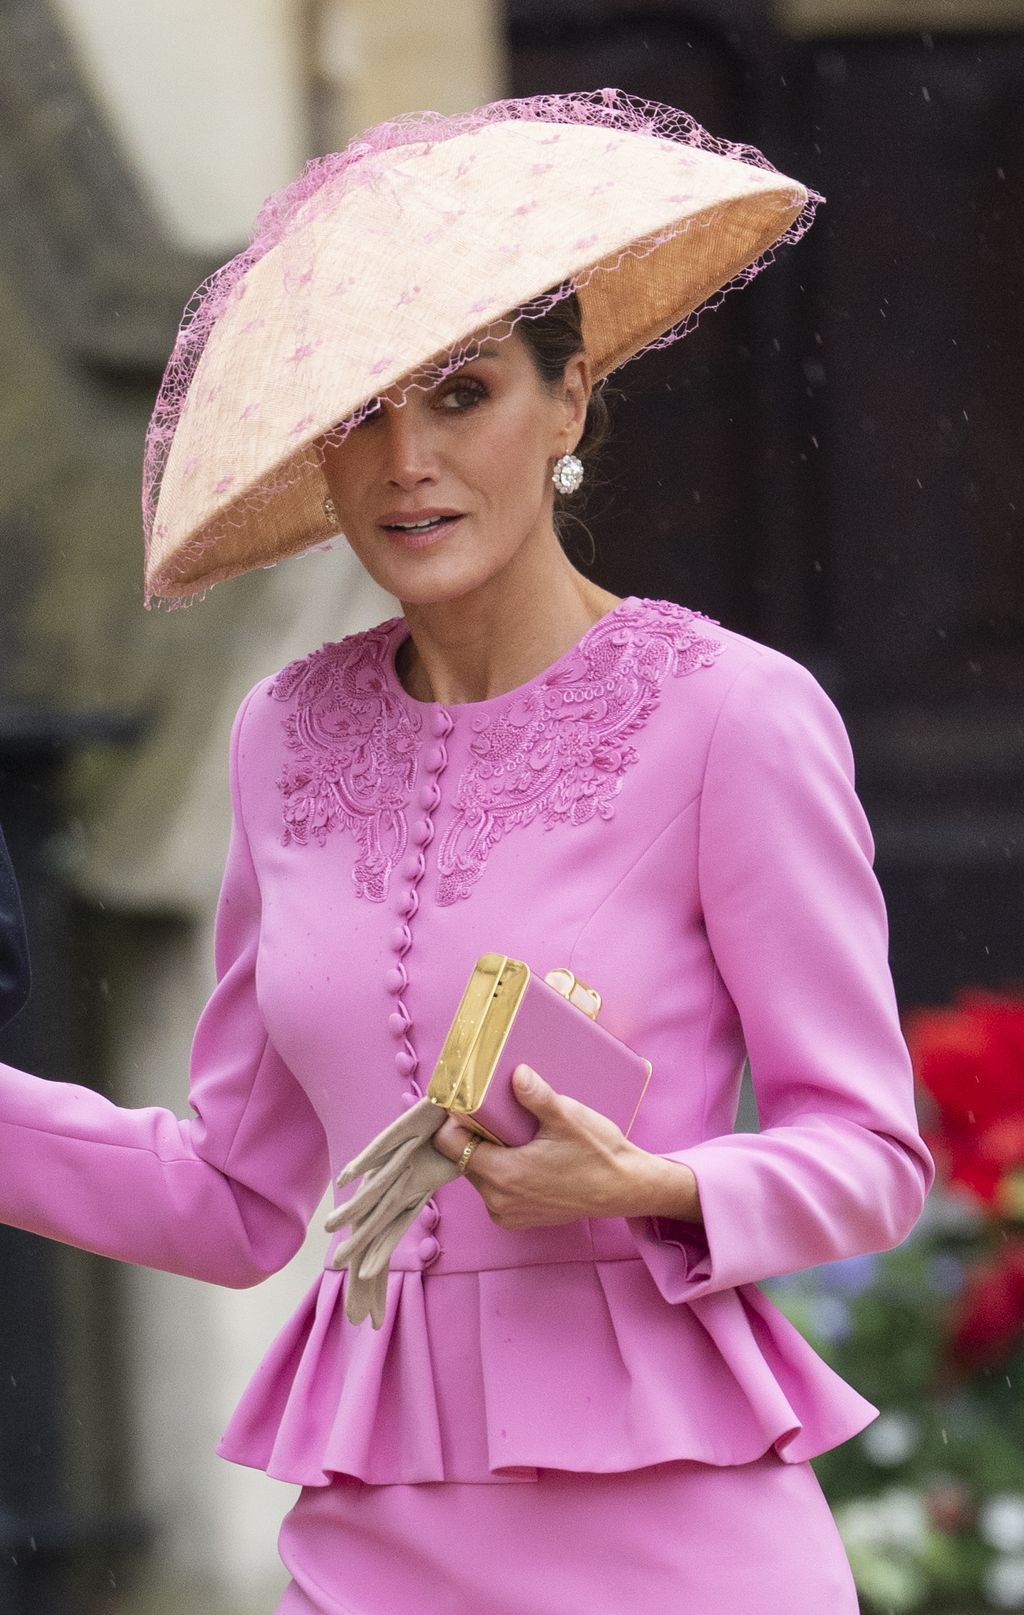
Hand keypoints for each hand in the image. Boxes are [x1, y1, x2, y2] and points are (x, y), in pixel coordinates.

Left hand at [432, 1064, 702, 1230]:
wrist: (624, 1188)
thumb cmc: (597, 1153)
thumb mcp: (567, 1117)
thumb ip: (537, 1096)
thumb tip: (516, 1073)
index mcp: (503, 1174)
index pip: (449, 1145)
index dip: (452, 1121)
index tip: (464, 1103)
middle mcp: (497, 1200)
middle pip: (462, 1158)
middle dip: (473, 1136)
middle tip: (494, 1113)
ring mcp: (507, 1214)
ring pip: (478, 1175)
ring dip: (487, 1154)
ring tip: (512, 1133)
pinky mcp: (518, 1219)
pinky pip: (494, 1191)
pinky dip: (501, 1172)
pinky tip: (522, 1155)